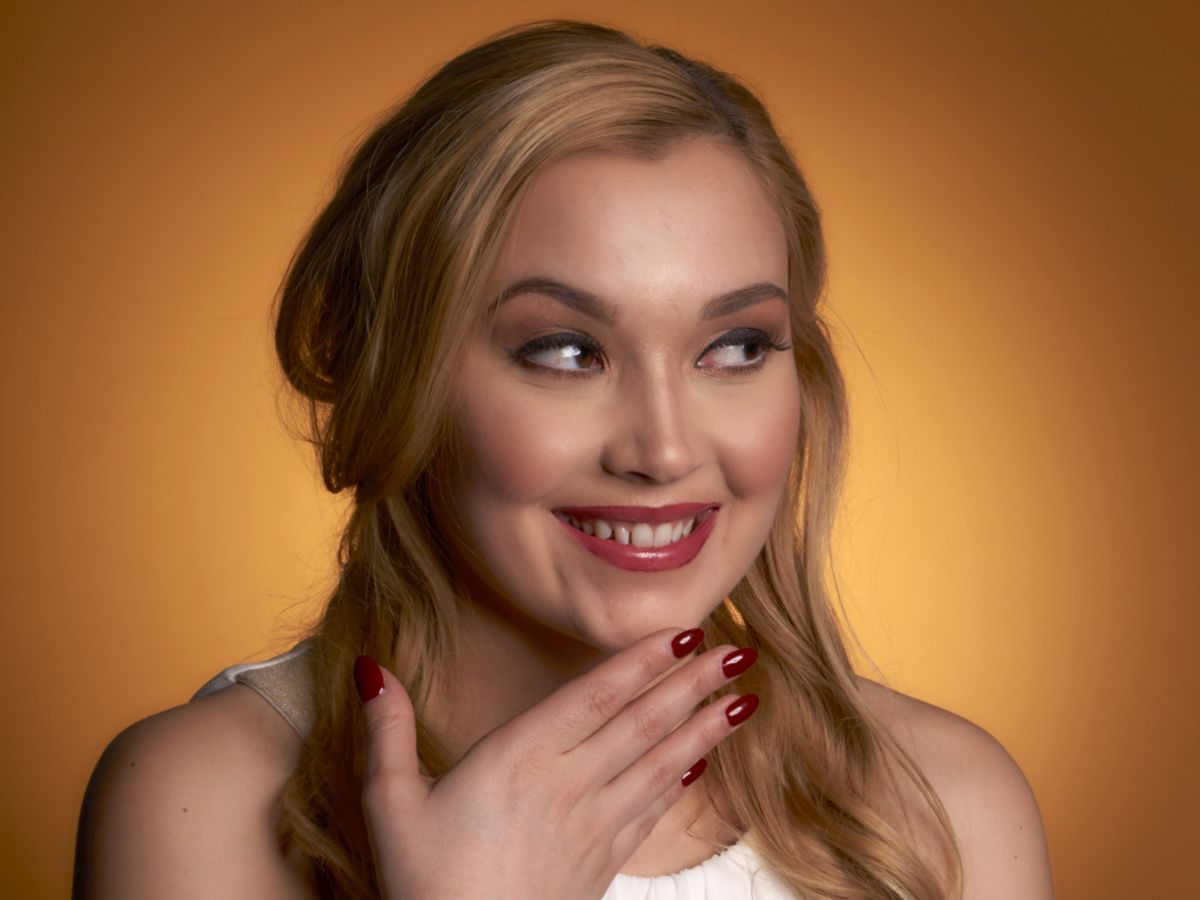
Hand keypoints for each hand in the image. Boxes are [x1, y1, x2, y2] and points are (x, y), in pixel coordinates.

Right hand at [355, 627, 759, 899]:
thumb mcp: (390, 803)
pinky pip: (650, 811)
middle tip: (740, 654)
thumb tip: (373, 668)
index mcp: (520, 757)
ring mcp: (591, 825)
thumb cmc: (425, 884)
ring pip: (658, 765)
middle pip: (641, 724)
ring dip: (703, 729)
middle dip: (692, 685)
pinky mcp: (601, 862)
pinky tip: (700, 764)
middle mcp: (566, 784)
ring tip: (742, 700)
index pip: (595, 695)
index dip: (642, 661)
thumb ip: (388, 731)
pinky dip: (679, 782)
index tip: (684, 630)